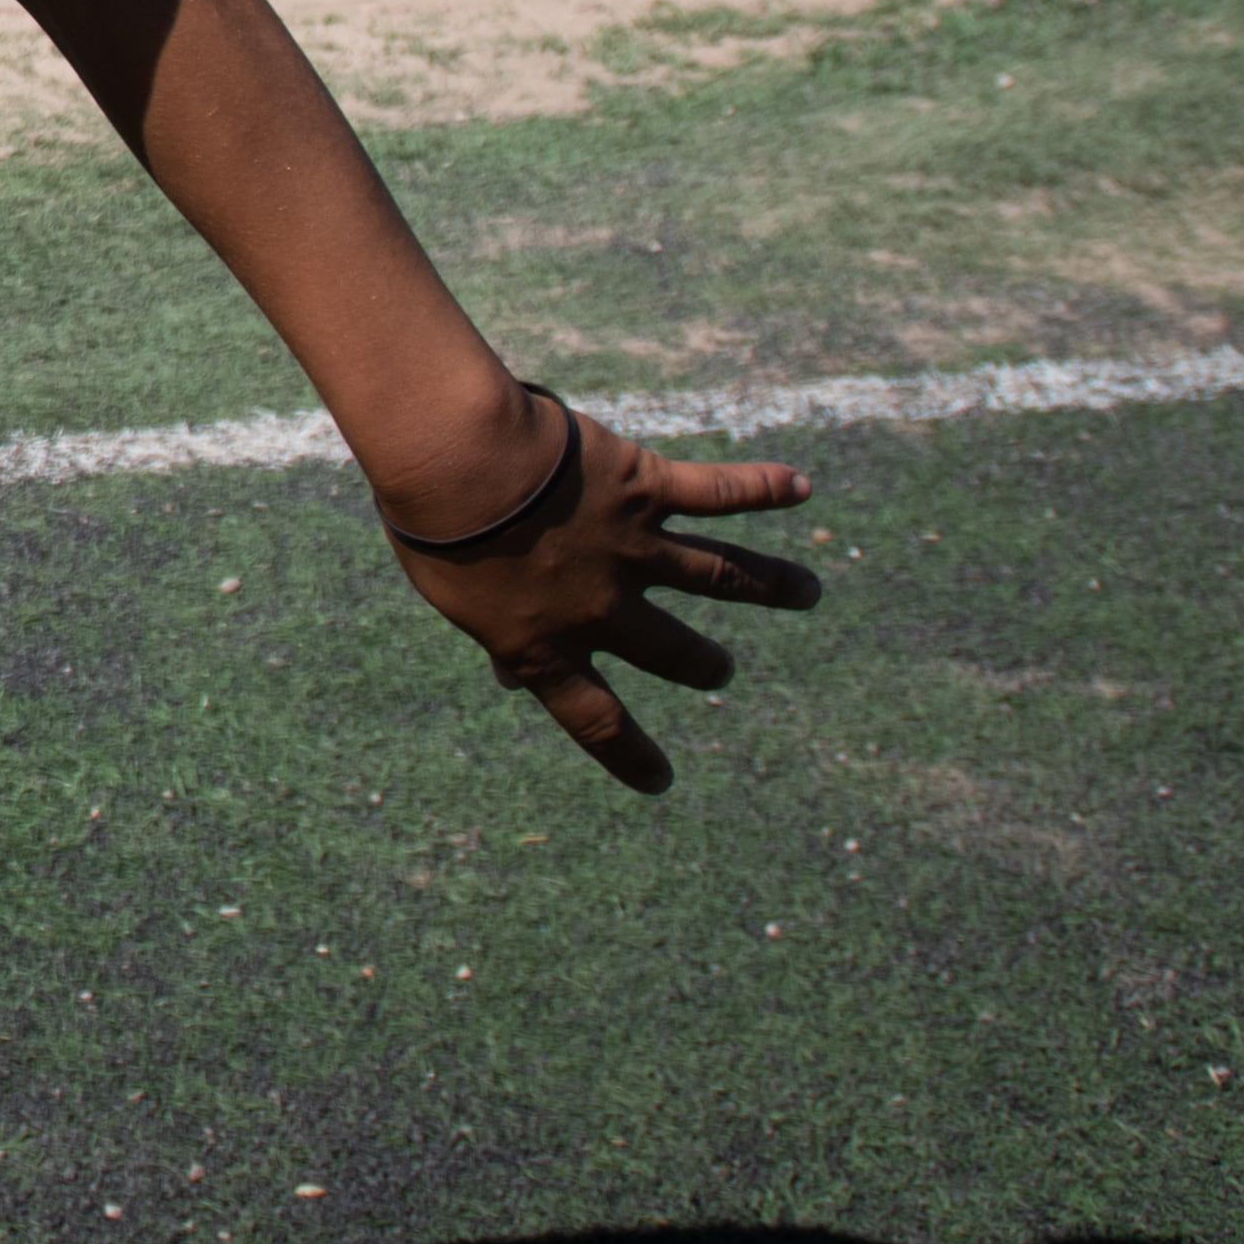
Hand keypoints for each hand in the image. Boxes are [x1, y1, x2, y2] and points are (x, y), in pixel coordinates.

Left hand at [385, 396, 821, 792]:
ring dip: (770, 584)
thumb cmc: (435, 524)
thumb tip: (508, 680)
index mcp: (545, 648)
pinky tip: (800, 487)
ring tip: (808, 592)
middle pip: (670, 651)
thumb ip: (494, 639)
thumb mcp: (452, 598)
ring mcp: (632, 550)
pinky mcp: (644, 490)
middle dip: (700, 664)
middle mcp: (601, 609)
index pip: (594, 720)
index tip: (658, 779)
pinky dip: (763, 487)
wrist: (458, 463)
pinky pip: (717, 492)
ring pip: (721, 574)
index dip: (629, 756)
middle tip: (717, 668)